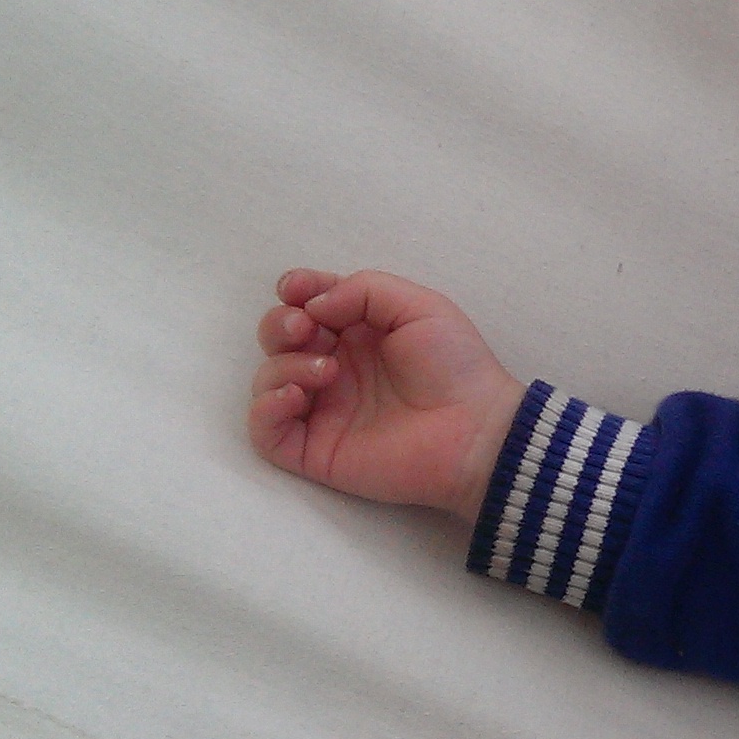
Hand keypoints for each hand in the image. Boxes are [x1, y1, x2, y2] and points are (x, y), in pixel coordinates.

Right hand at [248, 269, 525, 520]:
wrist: (473, 430)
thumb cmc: (454, 365)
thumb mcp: (419, 306)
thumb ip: (364, 290)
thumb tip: (313, 305)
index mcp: (359, 332)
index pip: (308, 304)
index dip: (295, 291)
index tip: (296, 288)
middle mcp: (335, 367)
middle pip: (277, 338)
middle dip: (279, 325)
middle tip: (305, 329)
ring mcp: (322, 410)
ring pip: (267, 380)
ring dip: (283, 366)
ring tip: (327, 371)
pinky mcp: (314, 450)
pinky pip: (264, 431)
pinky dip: (265, 409)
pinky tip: (296, 397)